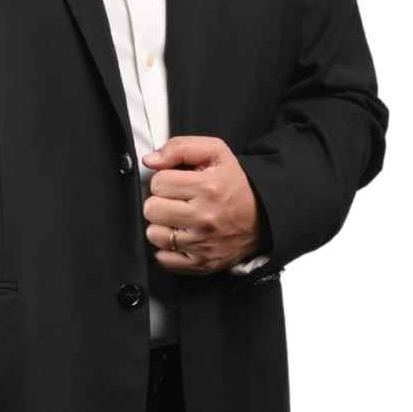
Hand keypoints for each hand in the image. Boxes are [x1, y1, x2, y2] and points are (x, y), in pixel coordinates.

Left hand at [142, 136, 261, 275]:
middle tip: (176, 201)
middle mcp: (204, 218)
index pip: (158, 182)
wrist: (263, 217)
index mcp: (207, 187)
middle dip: (160, 202)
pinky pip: (163, 258)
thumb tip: (150, 160)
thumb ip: (180, 148)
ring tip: (178, 219)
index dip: (165, 180)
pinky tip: (180, 237)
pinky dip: (167, 249)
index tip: (177, 183)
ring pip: (154, 234)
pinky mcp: (200, 263)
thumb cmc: (235, 184)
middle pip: (152, 209)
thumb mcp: (216, 153)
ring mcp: (201, 244)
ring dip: (162, 225)